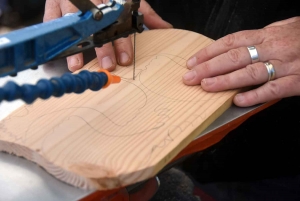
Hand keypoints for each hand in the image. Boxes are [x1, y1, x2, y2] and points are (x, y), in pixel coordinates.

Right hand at [44, 0, 171, 71]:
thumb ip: (147, 13)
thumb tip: (166, 28)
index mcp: (112, 2)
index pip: (119, 24)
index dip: (122, 43)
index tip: (126, 60)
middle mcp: (92, 2)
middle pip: (97, 28)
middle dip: (102, 48)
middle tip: (107, 65)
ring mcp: (71, 3)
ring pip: (73, 25)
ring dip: (75, 47)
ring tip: (77, 65)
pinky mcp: (54, 4)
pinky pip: (51, 21)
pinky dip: (53, 37)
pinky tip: (57, 53)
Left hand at [183, 17, 299, 106]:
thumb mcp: (282, 28)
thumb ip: (259, 37)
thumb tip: (232, 44)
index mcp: (266, 35)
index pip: (230, 41)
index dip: (209, 52)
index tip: (192, 62)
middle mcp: (273, 48)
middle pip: (235, 57)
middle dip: (209, 67)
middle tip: (189, 77)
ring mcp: (286, 64)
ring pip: (251, 72)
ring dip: (225, 80)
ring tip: (206, 87)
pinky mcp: (299, 80)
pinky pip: (275, 88)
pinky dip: (256, 94)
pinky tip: (238, 100)